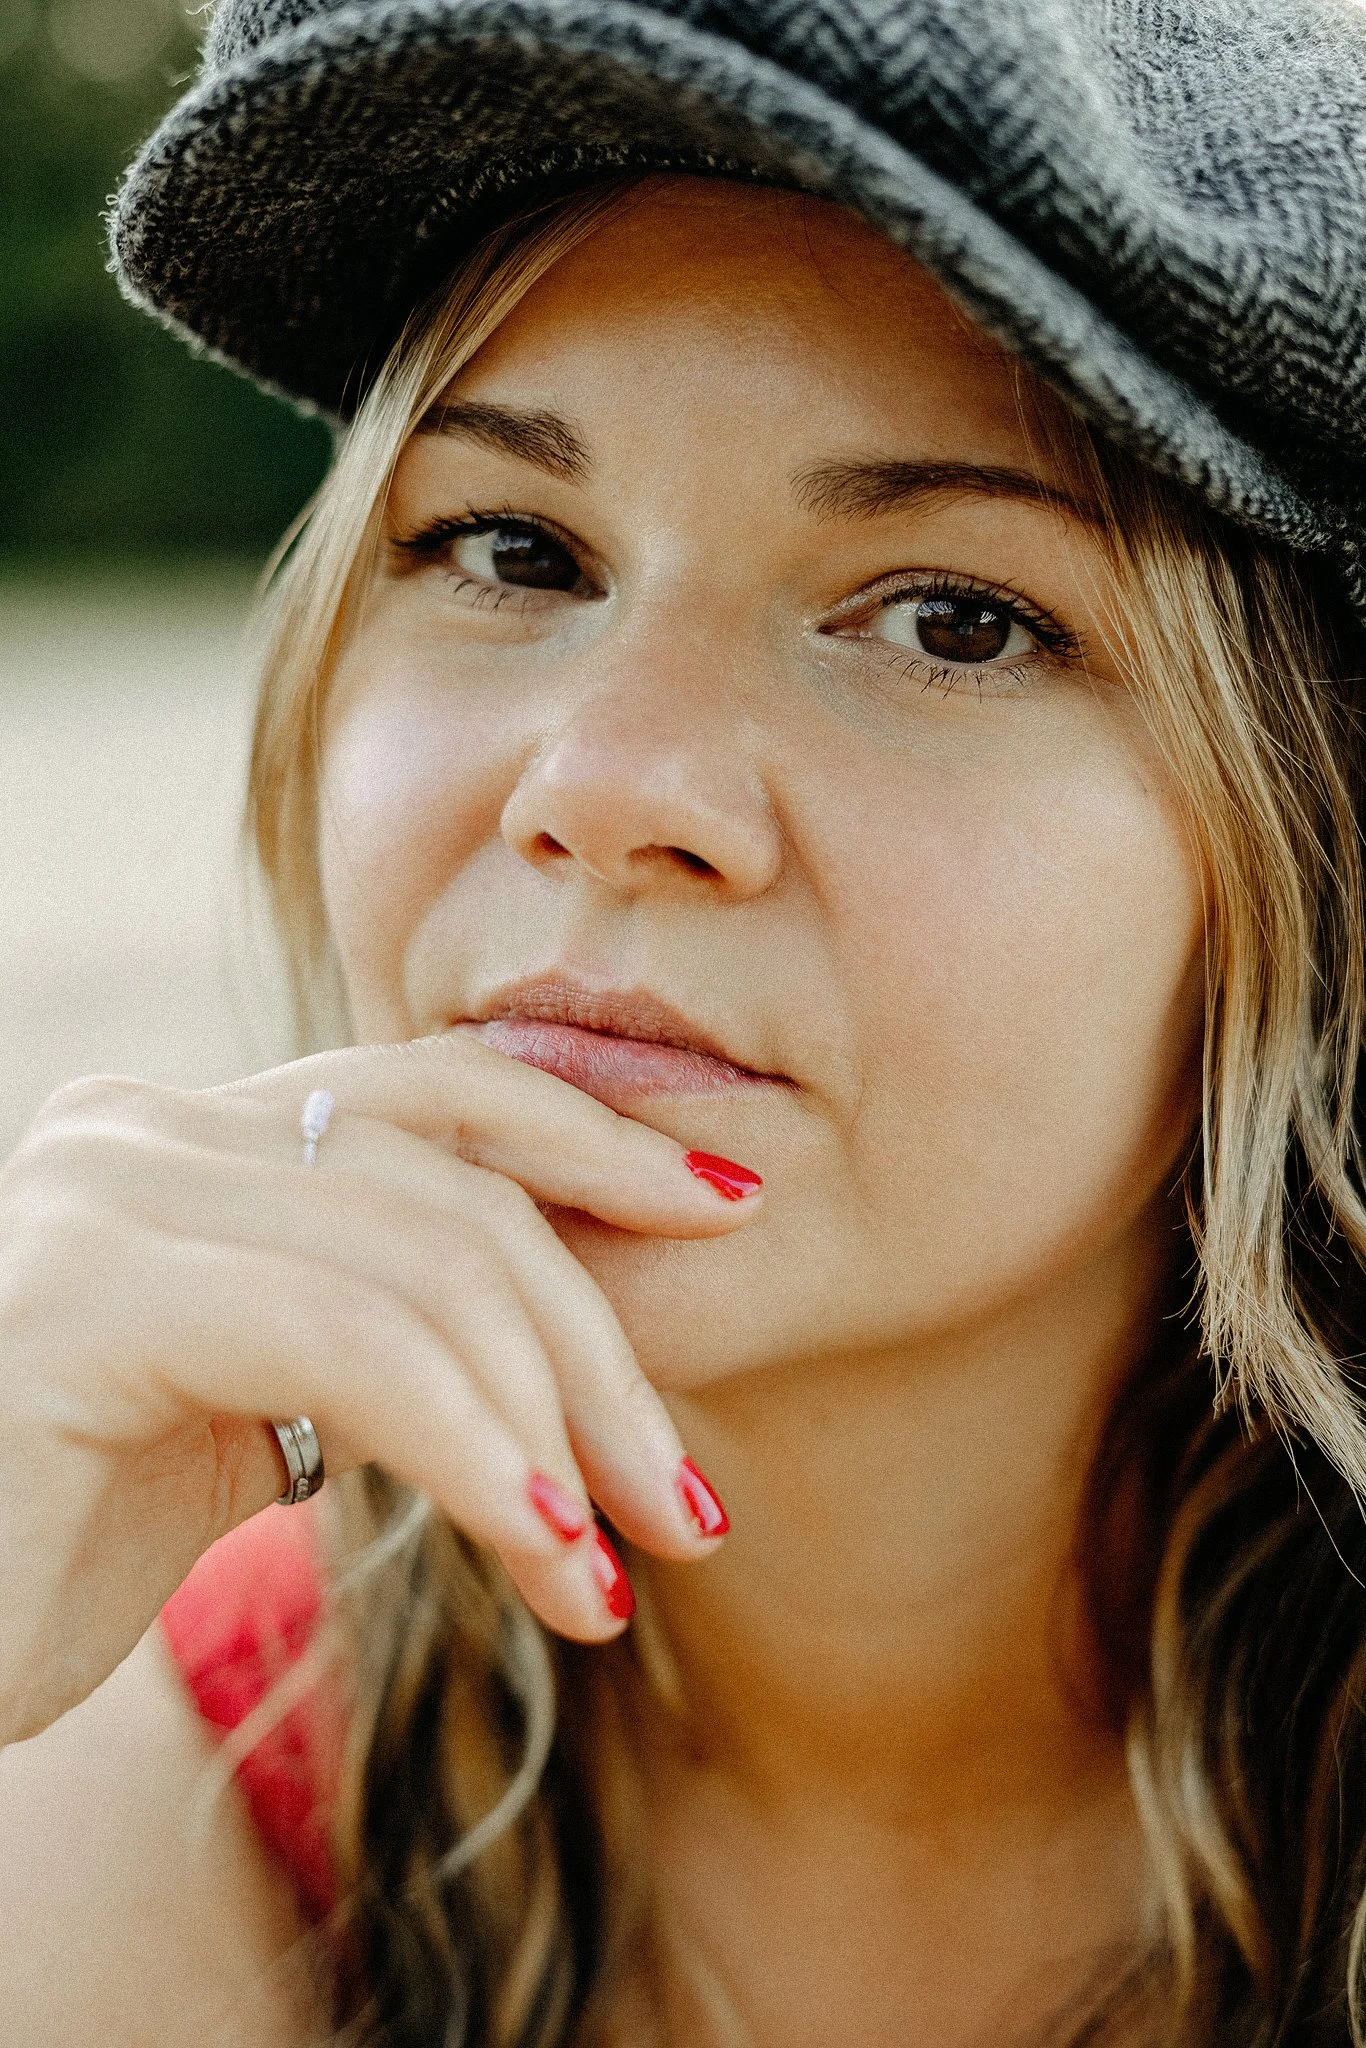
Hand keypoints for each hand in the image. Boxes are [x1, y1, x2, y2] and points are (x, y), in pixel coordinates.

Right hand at [0, 1033, 760, 1744]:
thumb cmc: (46, 1551)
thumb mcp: (237, 1416)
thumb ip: (360, 1338)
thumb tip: (547, 1357)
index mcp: (185, 1141)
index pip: (437, 1095)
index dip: (597, 1136)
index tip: (730, 1208)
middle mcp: (138, 1132)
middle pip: (457, 1190)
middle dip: (602, 1346)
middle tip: (689, 1506)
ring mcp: (103, 1197)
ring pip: (426, 1265)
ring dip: (555, 1424)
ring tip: (616, 1565)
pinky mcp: (84, 1296)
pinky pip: (349, 1343)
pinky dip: (472, 1445)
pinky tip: (540, 1542)